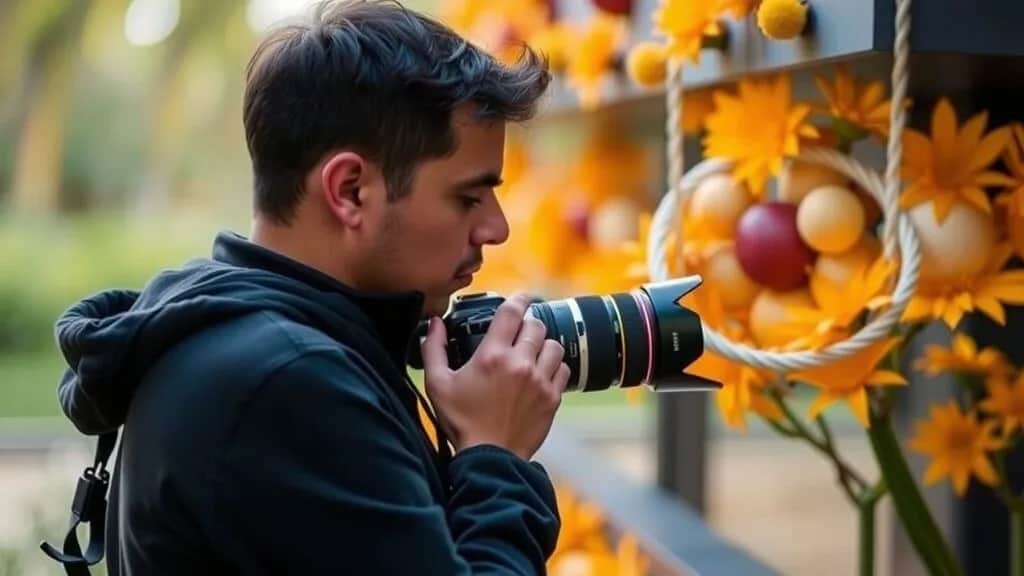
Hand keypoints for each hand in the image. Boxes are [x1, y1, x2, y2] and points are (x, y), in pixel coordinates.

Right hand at [420, 293, 569, 460]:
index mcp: (492, 355)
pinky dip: (554, 367)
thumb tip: (435, 324)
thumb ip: (434, 349)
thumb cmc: (462, 422)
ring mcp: (539, 381)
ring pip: (553, 345)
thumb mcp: (437, 384)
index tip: (521, 297)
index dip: (518, 298)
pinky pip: (563, 369)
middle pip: (535, 325)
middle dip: (527, 325)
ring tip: (532, 353)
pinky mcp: (552, 398)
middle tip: (519, 334)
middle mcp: (519, 363)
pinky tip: (541, 373)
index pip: (512, 312)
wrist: (489, 457)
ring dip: (543, 345)